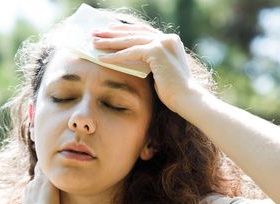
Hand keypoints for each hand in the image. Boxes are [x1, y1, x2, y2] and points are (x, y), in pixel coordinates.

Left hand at [92, 23, 207, 110]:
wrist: (186, 98)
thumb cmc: (174, 90)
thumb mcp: (160, 70)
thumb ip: (150, 60)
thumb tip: (131, 57)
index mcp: (170, 40)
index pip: (142, 31)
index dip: (124, 30)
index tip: (108, 29)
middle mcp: (167, 38)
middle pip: (134, 33)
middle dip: (112, 33)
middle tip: (95, 33)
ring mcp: (163, 43)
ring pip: (130, 40)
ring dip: (110, 42)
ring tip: (93, 43)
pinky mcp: (157, 51)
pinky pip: (130, 52)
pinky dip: (115, 56)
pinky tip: (101, 58)